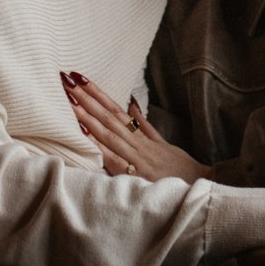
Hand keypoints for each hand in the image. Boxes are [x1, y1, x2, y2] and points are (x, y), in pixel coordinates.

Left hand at [61, 70, 211, 184]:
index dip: (98, 94)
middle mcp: (136, 143)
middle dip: (86, 98)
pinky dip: (97, 146)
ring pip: (107, 133)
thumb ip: (145, 125)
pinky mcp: (134, 174)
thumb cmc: (179, 167)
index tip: (81, 79)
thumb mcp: (163, 143)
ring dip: (86, 116)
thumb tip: (132, 105)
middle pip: (107, 117)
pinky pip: (112, 158)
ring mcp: (135, 158)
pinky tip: (82, 134)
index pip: (116, 109)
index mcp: (142, 136)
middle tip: (66, 81)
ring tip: (69, 100)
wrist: (198, 186)